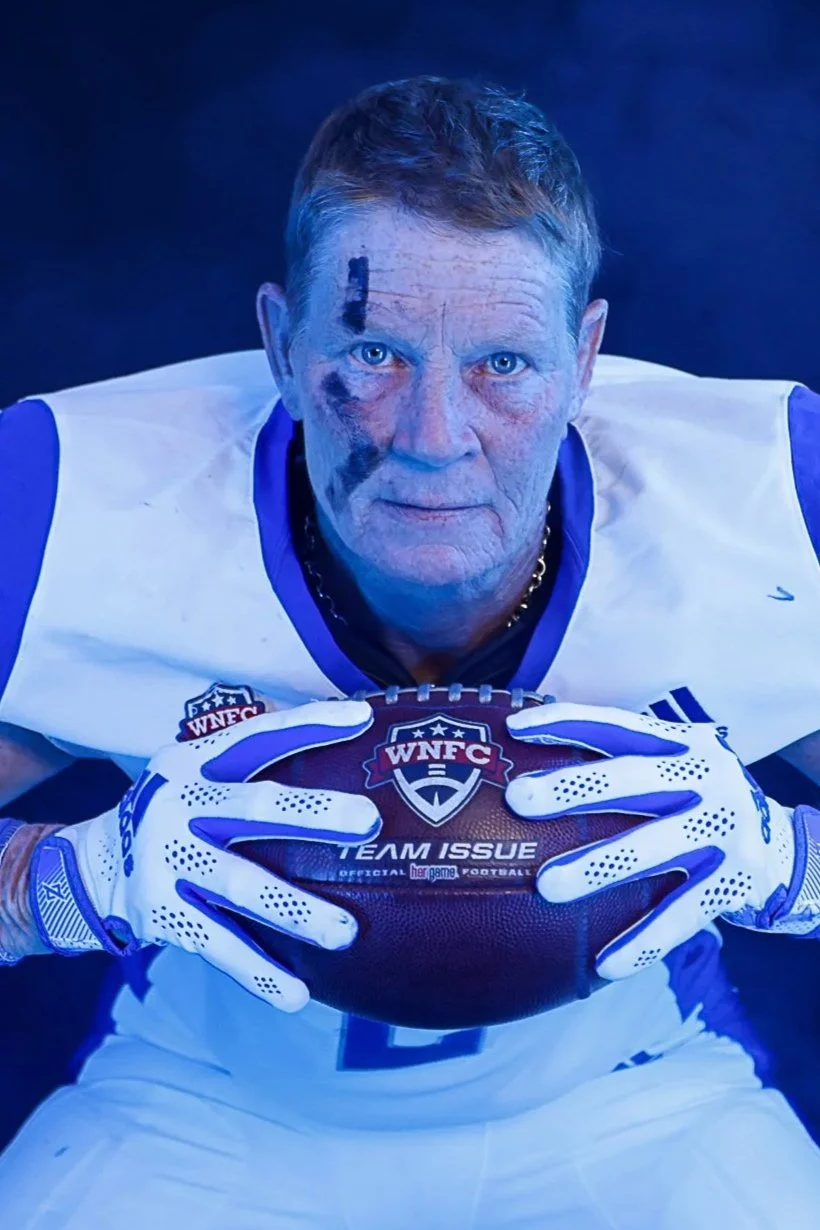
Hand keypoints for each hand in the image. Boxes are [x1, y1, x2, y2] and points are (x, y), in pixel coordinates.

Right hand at [29, 700, 380, 1010]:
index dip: (308, 726)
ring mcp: (167, 860)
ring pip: (240, 886)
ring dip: (296, 910)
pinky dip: (258, 972)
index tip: (363, 719)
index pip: (258, 737)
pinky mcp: (161, 913)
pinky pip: (218, 945)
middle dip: (312, 814)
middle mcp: (179, 804)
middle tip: (368, 822)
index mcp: (198, 763)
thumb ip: (259, 763)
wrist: (99, 862)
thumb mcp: (204, 771)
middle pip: (253, 807)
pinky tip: (297, 994)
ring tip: (346, 933)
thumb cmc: (184, 810)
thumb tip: (353, 732)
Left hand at [504, 702, 803, 979]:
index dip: (566, 722)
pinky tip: (604, 965)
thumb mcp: (675, 769)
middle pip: (629, 779)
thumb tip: (528, 769)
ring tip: (546, 886)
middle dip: (571, 787)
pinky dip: (643, 941)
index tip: (515, 727)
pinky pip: (681, 915)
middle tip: (517, 799)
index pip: (616, 726)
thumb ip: (621, 765)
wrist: (783, 848)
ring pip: (650, 847)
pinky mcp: (736, 880)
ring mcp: (723, 828)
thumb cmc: (698, 805)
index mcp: (681, 743)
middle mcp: (706, 777)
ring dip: (596, 866)